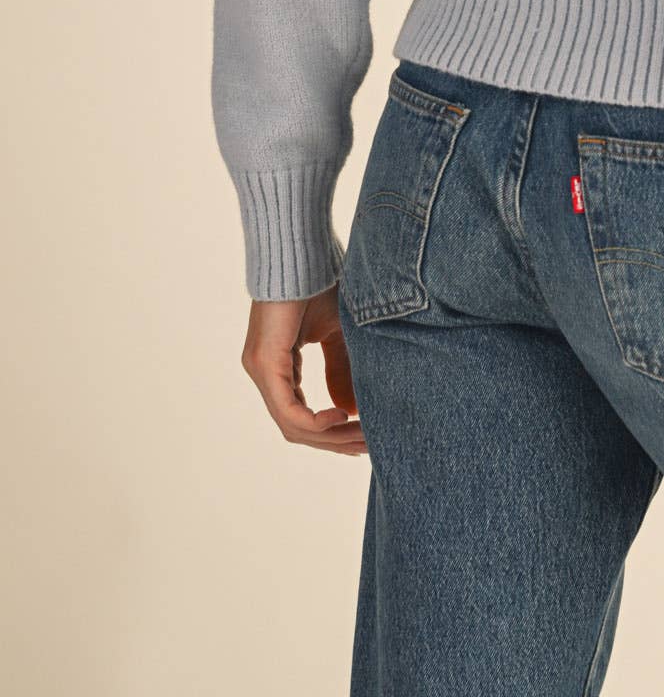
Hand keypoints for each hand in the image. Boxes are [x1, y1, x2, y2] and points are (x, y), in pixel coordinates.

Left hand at [239, 286, 368, 453]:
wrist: (301, 250)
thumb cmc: (319, 281)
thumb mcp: (338, 332)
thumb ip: (341, 369)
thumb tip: (350, 410)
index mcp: (278, 366)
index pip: (301, 414)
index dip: (333, 432)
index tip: (364, 437)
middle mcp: (265, 373)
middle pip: (298, 428)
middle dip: (336, 441)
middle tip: (369, 446)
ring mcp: (261, 370)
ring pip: (293, 425)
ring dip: (330, 436)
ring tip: (363, 436)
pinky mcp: (264, 364)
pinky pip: (288, 411)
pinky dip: (315, 422)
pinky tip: (341, 417)